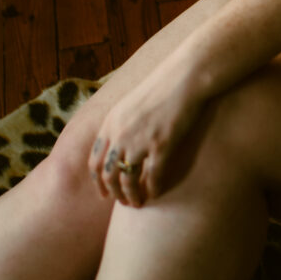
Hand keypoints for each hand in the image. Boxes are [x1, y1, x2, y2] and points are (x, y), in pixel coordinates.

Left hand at [88, 58, 203, 206]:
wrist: (185, 76)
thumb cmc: (162, 86)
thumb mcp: (131, 103)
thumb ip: (120, 123)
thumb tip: (118, 143)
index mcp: (110, 123)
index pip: (95, 161)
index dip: (98, 182)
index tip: (104, 194)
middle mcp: (120, 134)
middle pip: (109, 175)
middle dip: (115, 193)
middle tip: (124, 202)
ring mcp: (140, 141)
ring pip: (128, 180)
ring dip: (132, 196)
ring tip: (138, 203)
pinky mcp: (161, 145)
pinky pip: (153, 176)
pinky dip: (153, 189)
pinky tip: (157, 193)